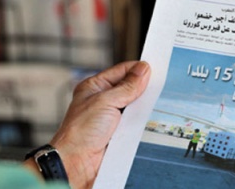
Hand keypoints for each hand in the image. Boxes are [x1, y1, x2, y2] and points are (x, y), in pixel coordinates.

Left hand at [49, 61, 150, 188]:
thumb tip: (143, 70)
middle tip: (158, 87)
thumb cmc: (80, 132)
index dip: (137, 69)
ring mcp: (111, 118)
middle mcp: (103, 100)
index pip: (121, 71)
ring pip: (134, 107)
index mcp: (95, 87)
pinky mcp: (119, 133)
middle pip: (129, 88)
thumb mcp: (105, 101)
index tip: (154, 70)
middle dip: (142, 89)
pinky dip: (142, 123)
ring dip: (142, 108)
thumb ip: (127, 86)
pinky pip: (136, 124)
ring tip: (152, 105)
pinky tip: (148, 121)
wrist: (77, 164)